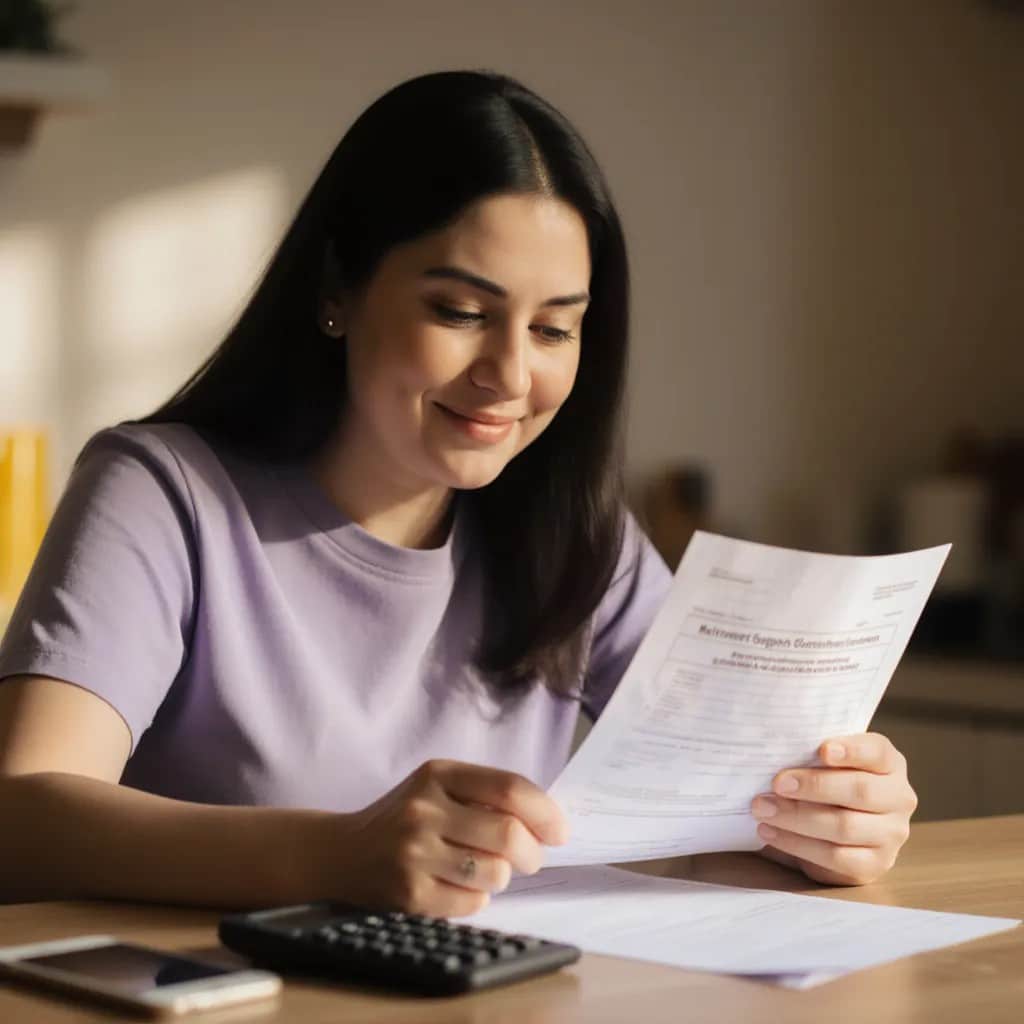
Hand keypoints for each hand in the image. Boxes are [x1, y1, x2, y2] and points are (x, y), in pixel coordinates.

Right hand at [320, 759, 567, 915]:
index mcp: (438, 774)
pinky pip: (472, 902)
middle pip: (508, 833)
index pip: (509, 788)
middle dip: (532, 852)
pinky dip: (477, 898)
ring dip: (503, 876)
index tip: (559, 831)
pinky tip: (460, 886)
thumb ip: (486, 794)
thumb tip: (548, 822)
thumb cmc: (404, 818)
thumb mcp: (437, 788)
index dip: (545, 812)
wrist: (340, 853)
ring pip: (495, 872)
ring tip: (487, 870)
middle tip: (531, 858)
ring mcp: (414, 853)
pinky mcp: (409, 894)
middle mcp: (424, 809)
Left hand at [750, 732, 916, 885]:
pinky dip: (797, 845)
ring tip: (763, 809)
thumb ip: (812, 754)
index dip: (852, 750)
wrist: (834, 829)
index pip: (877, 752)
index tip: (822, 750)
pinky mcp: (875, 865)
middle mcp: (899, 798)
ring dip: (797, 818)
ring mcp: (892, 834)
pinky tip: (770, 833)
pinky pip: (835, 857)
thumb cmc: (825, 782)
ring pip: (845, 827)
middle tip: (777, 783)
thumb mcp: (825, 762)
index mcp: (889, 764)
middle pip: (860, 791)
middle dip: (814, 786)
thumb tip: (773, 750)